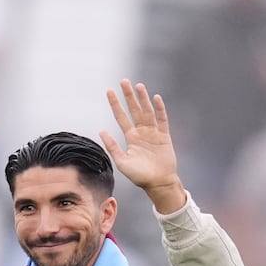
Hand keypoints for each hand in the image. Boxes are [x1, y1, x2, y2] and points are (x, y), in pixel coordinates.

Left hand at [100, 80, 185, 213]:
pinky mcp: (164, 136)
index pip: (121, 117)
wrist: (158, 183)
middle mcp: (141, 133)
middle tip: (124, 81)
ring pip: (147, 111)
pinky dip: (159, 109)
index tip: (109, 91)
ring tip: (138, 86)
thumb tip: (101, 131)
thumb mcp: (122, 162)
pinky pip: (162, 119)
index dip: (115, 104)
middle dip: (129, 96)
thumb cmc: (139, 176)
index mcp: (130, 138)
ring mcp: (153, 133)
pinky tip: (156, 98)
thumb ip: (112, 147)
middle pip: (134, 110)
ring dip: (143, 99)